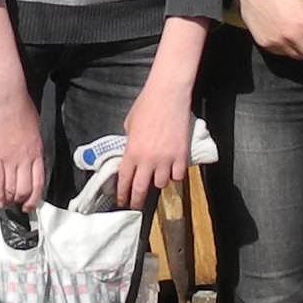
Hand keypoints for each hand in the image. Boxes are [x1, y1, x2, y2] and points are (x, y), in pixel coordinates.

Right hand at [0, 81, 47, 211]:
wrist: (7, 96)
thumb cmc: (21, 106)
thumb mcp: (35, 128)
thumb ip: (33, 146)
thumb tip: (30, 156)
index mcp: (37, 152)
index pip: (39, 182)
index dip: (35, 197)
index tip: (30, 204)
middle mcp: (26, 159)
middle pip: (25, 188)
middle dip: (21, 201)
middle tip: (17, 207)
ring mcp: (10, 158)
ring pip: (12, 188)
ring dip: (9, 199)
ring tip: (6, 205)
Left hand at [110, 78, 196, 209]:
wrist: (168, 96)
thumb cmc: (146, 105)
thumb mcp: (130, 125)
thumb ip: (130, 143)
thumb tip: (132, 154)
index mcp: (131, 152)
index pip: (124, 180)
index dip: (122, 193)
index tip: (121, 201)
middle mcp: (148, 160)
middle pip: (141, 189)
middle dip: (137, 200)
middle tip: (135, 206)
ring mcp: (166, 159)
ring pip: (161, 184)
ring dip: (158, 182)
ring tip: (157, 177)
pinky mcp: (181, 156)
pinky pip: (177, 176)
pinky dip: (174, 175)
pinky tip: (172, 170)